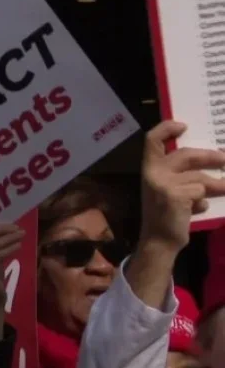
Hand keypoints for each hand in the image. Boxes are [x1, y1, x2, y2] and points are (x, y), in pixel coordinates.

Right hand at [139, 121, 224, 251]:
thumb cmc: (166, 213)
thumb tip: (217, 157)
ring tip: (224, 189)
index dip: (166, 128)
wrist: (159, 240)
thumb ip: (183, 173)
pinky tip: (198, 208)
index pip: (152, 140)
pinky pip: (200, 191)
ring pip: (199, 176)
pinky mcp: (175, 195)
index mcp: (149, 168)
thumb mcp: (168, 188)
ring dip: (216, 185)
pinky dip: (204, 201)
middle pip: (187, 154)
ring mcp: (163, 184)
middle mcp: (153, 173)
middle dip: (211, 157)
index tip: (183, 126)